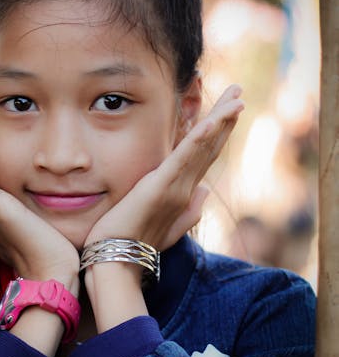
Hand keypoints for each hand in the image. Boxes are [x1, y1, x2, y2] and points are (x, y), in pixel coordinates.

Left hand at [86, 84, 243, 250]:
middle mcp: (185, 190)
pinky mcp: (159, 189)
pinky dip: (199, 140)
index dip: (218, 133)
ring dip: (220, 121)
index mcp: (182, 194)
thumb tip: (205, 191)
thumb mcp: (164, 226)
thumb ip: (188, 211)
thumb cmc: (135, 245)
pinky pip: (183, 159)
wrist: (117, 264)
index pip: (204, 157)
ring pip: (202, 149)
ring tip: (235, 97)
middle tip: (239, 92)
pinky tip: (211, 121)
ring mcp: (175, 189)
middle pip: (210, 147)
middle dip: (225, 118)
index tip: (227, 112)